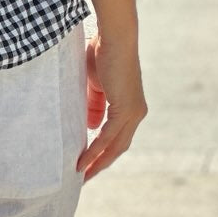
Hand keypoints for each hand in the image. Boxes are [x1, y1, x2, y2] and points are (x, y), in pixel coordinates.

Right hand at [78, 32, 146, 181]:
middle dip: (101, 164)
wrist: (114, 37)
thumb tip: (91, 127)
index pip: (117, 137)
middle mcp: (136, 113)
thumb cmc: (102, 53)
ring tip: (81, 176)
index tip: (87, 164)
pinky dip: (95, 150)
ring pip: (115, 147)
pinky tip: (83, 161)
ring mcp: (133, 112)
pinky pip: (108, 137)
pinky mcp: (126, 110)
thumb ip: (94, 105)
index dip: (103, 151)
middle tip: (84, 178)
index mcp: (130, 106)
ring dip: (97, 162)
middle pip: (118, 147)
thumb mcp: (95, 85)